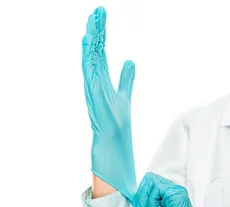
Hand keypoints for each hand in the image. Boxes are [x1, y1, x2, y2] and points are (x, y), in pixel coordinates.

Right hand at [82, 6, 136, 201]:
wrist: (113, 160)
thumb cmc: (117, 133)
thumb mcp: (125, 100)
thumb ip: (126, 80)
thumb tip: (130, 61)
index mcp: (103, 86)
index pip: (100, 55)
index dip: (101, 35)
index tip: (101, 15)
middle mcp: (96, 89)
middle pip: (95, 56)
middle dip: (97, 33)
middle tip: (98, 11)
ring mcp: (95, 97)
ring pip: (91, 65)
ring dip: (93, 44)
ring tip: (94, 23)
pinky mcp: (97, 106)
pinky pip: (91, 80)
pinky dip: (90, 63)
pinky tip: (91, 47)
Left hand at [132, 173, 216, 206]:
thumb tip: (137, 204)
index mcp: (170, 195)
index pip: (151, 184)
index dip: (141, 194)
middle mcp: (174, 190)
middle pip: (150, 179)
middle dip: (140, 194)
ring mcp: (176, 191)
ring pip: (152, 181)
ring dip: (144, 197)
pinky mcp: (176, 194)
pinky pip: (157, 187)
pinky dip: (151, 199)